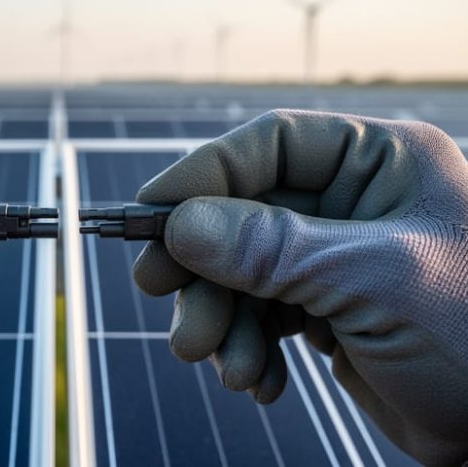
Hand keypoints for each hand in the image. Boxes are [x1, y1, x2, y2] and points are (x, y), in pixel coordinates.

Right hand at [132, 110, 467, 465]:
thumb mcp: (371, 281)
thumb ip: (270, 248)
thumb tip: (179, 225)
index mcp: (378, 162)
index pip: (267, 146)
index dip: (201, 176)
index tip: (149, 216)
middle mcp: (349, 202)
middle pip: (240, 214)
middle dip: (204, 269)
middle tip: (168, 304)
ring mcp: (333, 257)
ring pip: (240, 271)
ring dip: (222, 320)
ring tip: (229, 366)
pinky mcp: (323, 309)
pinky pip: (258, 315)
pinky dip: (247, 348)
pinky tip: (260, 381)